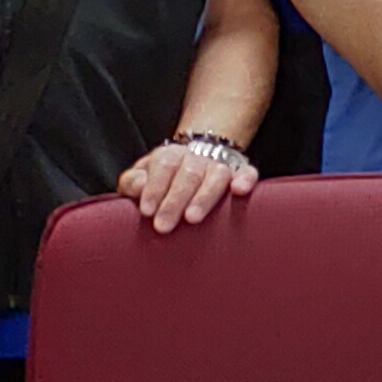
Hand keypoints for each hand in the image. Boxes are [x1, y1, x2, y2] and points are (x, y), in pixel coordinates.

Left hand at [118, 134, 254, 234]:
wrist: (194, 162)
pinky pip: (248, 172)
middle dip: (175, 201)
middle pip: (189, 174)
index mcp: (171, 156)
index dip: (155, 188)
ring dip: (204, 197)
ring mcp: (221, 164)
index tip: (147, 211)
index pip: (164, 166)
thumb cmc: (163, 181)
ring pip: (217, 175)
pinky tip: (238, 190)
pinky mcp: (241, 171)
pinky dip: (245, 179)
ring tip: (192, 218)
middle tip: (163, 226)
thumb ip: (133, 182)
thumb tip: (140, 187)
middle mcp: (197, 157)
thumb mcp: (141, 177)